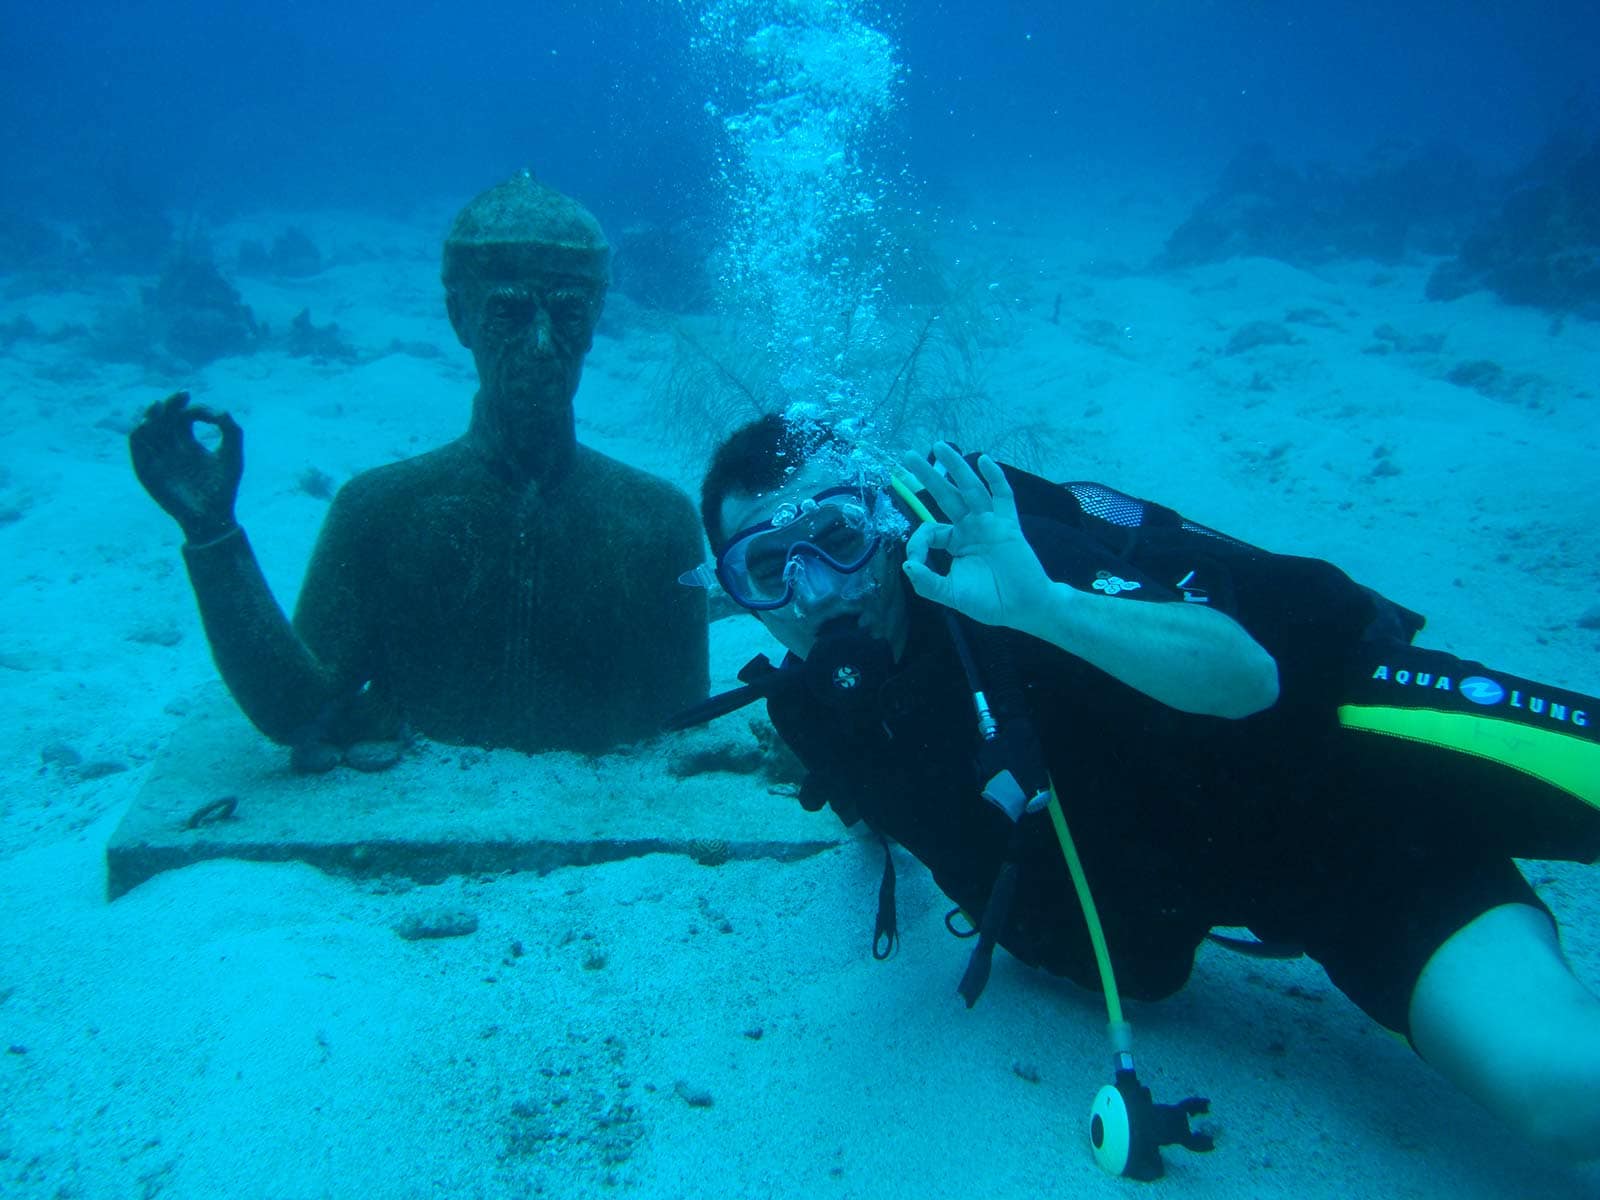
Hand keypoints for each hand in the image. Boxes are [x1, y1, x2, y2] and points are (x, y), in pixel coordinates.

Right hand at [128, 391, 243, 542]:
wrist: (212, 515)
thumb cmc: (223, 487)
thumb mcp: (231, 456)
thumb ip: (231, 431)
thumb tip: (219, 410)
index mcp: (188, 443)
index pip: (182, 417)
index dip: (190, 407)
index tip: (203, 410)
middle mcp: (170, 448)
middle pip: (163, 419)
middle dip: (170, 405)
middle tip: (181, 396)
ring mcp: (157, 458)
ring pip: (148, 430)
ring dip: (151, 416)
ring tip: (160, 406)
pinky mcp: (146, 470)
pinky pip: (137, 448)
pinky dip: (139, 434)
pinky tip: (146, 424)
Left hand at [898, 443, 1054, 628]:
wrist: (1024, 607)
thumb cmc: (989, 601)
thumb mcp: (951, 594)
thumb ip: (928, 582)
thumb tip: (906, 564)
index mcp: (955, 542)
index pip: (930, 529)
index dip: (917, 540)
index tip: (915, 559)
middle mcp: (971, 527)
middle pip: (946, 496)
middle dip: (928, 476)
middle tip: (908, 455)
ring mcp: (990, 523)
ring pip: (971, 489)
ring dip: (956, 467)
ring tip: (939, 446)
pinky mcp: (1009, 525)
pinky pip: (1003, 497)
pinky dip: (995, 478)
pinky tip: (984, 460)